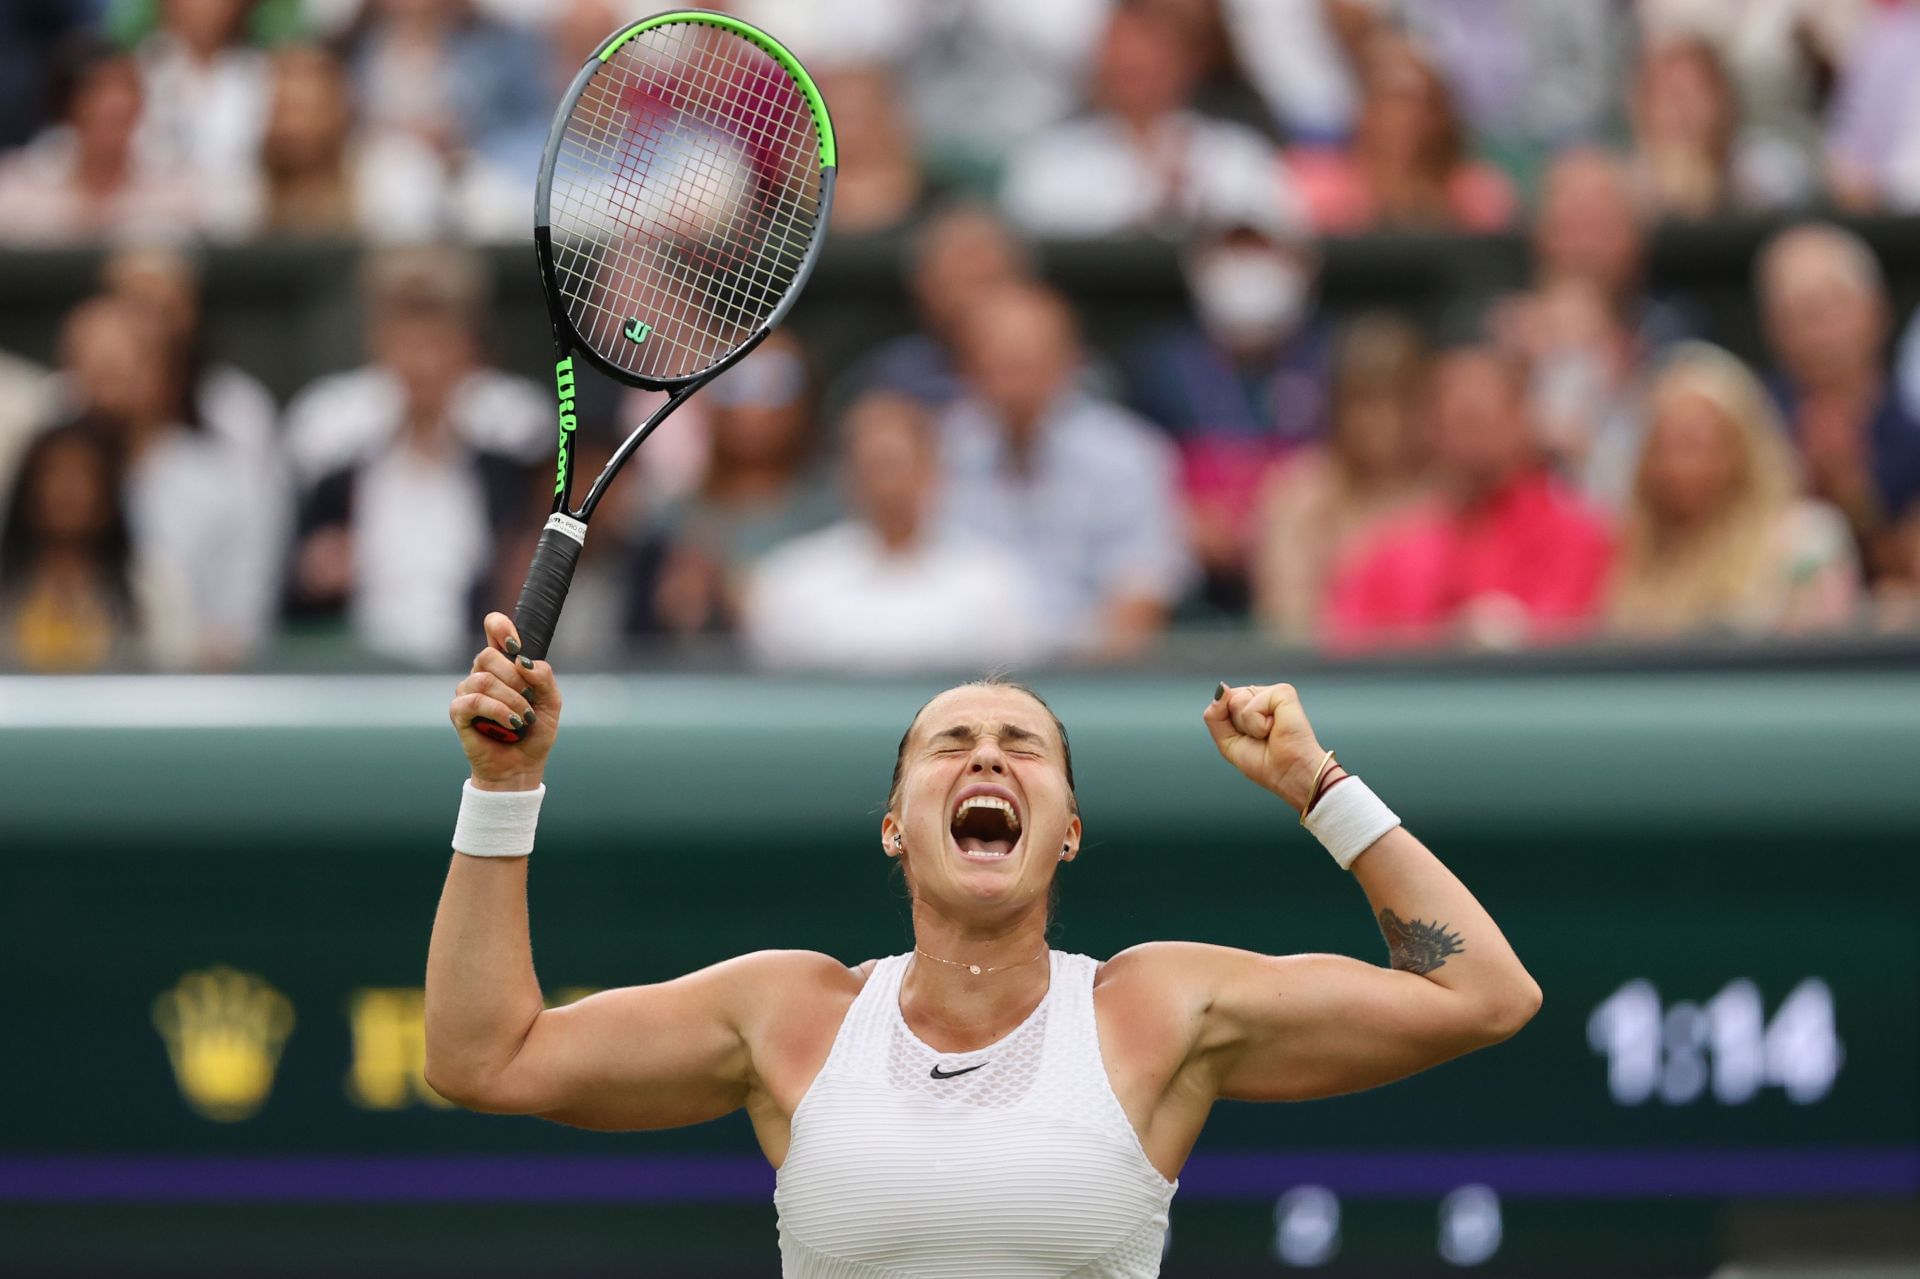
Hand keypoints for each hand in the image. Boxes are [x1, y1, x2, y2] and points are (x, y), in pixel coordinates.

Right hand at [449, 612, 562, 790]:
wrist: (522, 766)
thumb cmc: (535, 732)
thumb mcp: (551, 702)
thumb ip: (544, 677)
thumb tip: (523, 661)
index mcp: (504, 665)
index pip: (493, 629)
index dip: (500, 626)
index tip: (515, 643)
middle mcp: (482, 674)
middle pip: (488, 655)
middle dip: (515, 679)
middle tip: (529, 701)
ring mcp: (467, 693)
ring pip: (483, 679)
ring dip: (511, 700)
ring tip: (524, 719)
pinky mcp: (459, 713)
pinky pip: (474, 701)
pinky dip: (498, 711)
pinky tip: (511, 724)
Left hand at [1203, 681, 1335, 812]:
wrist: (1289, 774)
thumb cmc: (1264, 763)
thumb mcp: (1227, 741)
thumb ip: (1215, 715)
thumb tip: (1222, 688)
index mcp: (1249, 705)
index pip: (1221, 703)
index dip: (1227, 726)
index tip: (1248, 739)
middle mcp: (1260, 696)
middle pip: (1227, 700)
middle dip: (1237, 725)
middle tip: (1260, 738)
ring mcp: (1272, 693)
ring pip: (1237, 700)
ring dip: (1248, 726)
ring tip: (1268, 734)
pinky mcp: (1283, 693)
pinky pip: (1253, 704)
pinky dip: (1259, 724)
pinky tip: (1275, 728)